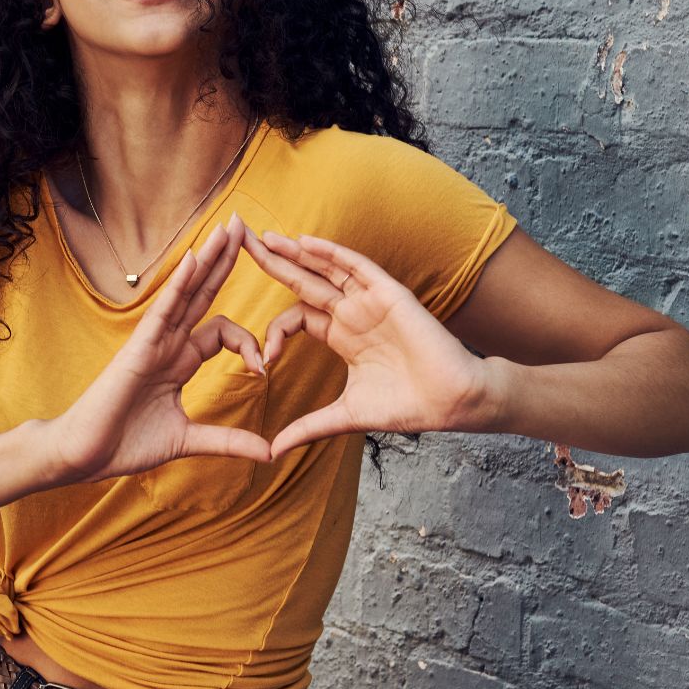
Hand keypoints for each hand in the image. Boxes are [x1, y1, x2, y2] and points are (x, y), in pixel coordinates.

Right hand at [46, 212, 272, 485]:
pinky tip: (195, 257)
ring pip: (188, 291)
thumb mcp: (188, 440)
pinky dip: (180, 283)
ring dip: (210, 258)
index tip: (263, 371)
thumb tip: (269, 453)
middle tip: (248, 226)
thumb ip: (227, 441)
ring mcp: (154, 341)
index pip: (223, 331)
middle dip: (226, 260)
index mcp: (180, 361)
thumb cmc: (125, 445)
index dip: (249, 343)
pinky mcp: (139, 347)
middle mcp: (169, 343)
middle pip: (204, 292)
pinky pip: (164, 308)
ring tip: (232, 227)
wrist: (84, 455)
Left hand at [240, 224, 494, 458]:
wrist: (451, 402)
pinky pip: (356, 266)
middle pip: (303, 280)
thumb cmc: (407, 406)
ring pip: (325, 267)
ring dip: (295, 251)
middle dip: (271, 262)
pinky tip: (303, 242)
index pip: (296, 318)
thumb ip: (308, 427)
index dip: (274, 332)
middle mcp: (352, 313)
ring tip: (263, 236)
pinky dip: (330, 253)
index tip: (263, 362)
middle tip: (238, 241)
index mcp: (341, 336)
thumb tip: (272, 452)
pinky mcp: (389, 294)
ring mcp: (369, 300)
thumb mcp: (345, 416)